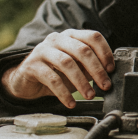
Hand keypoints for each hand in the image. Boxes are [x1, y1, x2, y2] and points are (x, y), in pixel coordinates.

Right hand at [1, 29, 115, 108]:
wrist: (26, 80)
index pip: (93, 37)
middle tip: (105, 85)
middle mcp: (57, 39)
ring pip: (67, 63)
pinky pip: (52, 79)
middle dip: (97, 70)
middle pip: (82, 50)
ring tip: (89, 95)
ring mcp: (43, 50)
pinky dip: (64, 93)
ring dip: (81, 82)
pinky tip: (71, 102)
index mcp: (71, 36)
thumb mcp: (76, 67)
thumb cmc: (55, 72)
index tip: (111, 69)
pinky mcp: (32, 65)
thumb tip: (108, 75)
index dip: (105, 53)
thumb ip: (90, 67)